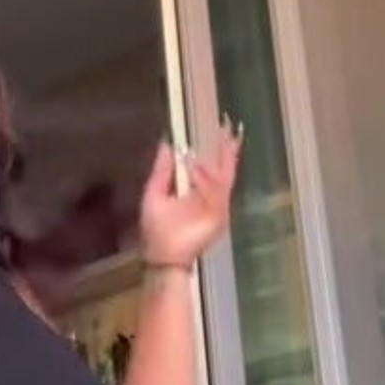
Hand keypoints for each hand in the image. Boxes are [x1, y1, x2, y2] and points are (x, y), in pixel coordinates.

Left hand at [139, 119, 242, 268]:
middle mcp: (210, 197)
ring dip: (212, 167)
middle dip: (227, 151)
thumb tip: (167, 145)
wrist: (162, 255)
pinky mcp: (217, 218)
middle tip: (230, 129)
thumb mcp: (154, 193)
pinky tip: (198, 171)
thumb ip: (162, 171)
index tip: (222, 130)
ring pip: (222, 181)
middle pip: (224, 170)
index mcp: (196, 190)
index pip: (212, 165)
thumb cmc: (157, 230)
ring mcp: (216, 207)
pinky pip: (216, 196)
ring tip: (201, 159)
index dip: (217, 149)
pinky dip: (208, 183)